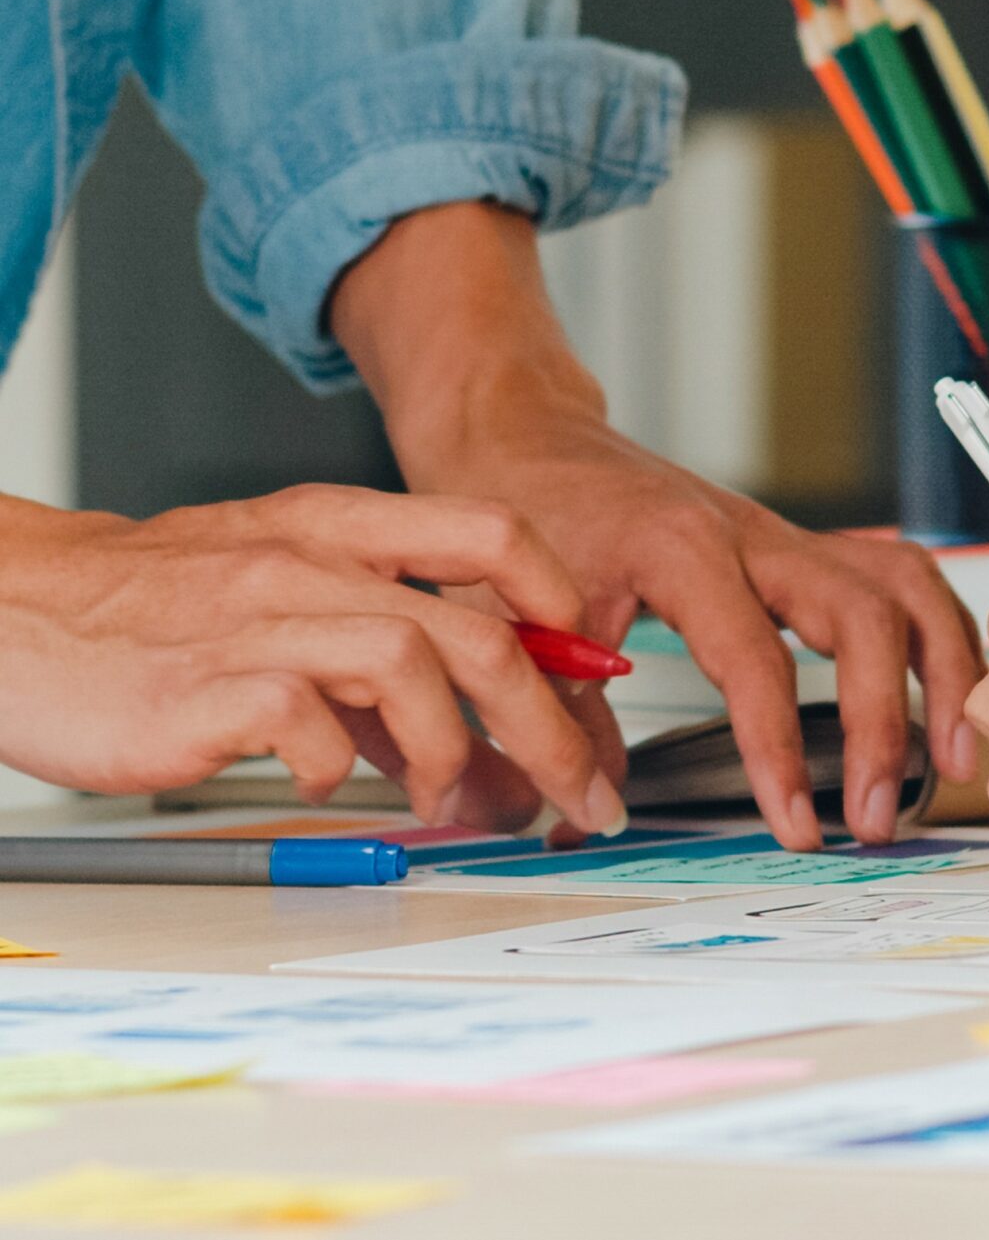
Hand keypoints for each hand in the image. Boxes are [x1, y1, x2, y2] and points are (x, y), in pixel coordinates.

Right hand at [0, 486, 625, 833]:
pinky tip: (324, 781)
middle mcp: (308, 564)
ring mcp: (256, 624)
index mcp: (335, 527)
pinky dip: (336, 765)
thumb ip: (380, 653)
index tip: (594, 668)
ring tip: (445, 797)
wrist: (9, 611)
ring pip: (409, 661)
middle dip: (549, 722)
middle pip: (474, 629)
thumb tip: (485, 733)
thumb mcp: (280, 593)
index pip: (488, 530)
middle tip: (579, 788)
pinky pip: (307, 725)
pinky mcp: (202, 692)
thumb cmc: (153, 611)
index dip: (558, 598)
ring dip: (453, 749)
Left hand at [414, 407, 980, 850]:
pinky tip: (949, 698)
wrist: (529, 438)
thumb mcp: (516, 618)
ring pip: (906, 584)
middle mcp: (755, 534)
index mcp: (684, 548)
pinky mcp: (805, 548)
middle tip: (877, 814)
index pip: (756, 659)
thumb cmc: (522, 518)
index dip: (780, 750)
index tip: (797, 825)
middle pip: (864, 615)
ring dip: (945, 670)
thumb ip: (561, 717)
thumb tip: (597, 811)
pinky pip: (900, 580)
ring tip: (958, 757)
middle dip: (886, 722)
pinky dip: (939, 636)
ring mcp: (790, 536)